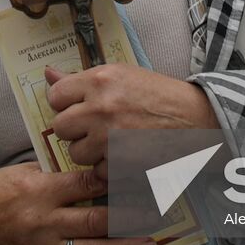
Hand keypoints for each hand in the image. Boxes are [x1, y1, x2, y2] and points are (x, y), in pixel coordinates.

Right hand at [0, 163, 155, 244]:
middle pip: (94, 219)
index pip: (85, 184)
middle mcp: (45, 221)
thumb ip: (58, 170)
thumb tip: (97, 163)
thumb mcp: (25, 169)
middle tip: (156, 210)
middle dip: (128, 216)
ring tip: (150, 244)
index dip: (114, 180)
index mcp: (40, 189)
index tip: (139, 175)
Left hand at [46, 65, 216, 179]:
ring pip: (76, 153)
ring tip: (113, 142)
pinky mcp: (121, 163)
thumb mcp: (121, 76)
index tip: (78, 108)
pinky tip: (125, 155)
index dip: (65, 104)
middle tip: (95, 128)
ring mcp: (110, 138)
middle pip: (60, 127)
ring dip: (90, 152)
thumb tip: (47, 73)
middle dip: (75, 130)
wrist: (197, 121)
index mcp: (100, 79)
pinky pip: (96, 172)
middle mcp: (101, 107)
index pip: (56, 95)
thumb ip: (81, 79)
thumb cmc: (158, 96)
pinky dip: (108, 169)